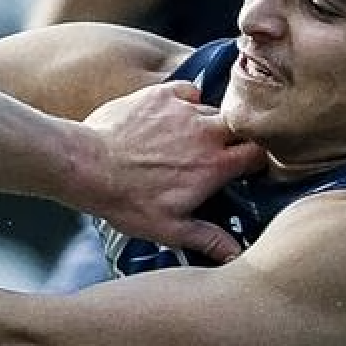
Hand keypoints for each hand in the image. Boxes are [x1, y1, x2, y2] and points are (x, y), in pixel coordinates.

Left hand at [83, 80, 264, 261]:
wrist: (86, 166)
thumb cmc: (126, 200)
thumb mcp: (169, 228)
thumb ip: (208, 238)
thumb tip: (235, 254)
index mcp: (215, 165)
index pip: (259, 155)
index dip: (256, 161)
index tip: (245, 169)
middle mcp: (207, 132)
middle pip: (241, 127)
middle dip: (236, 138)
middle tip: (218, 152)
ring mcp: (184, 109)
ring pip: (214, 109)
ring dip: (208, 122)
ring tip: (189, 138)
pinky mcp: (161, 94)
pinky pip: (187, 91)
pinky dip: (186, 101)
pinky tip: (172, 116)